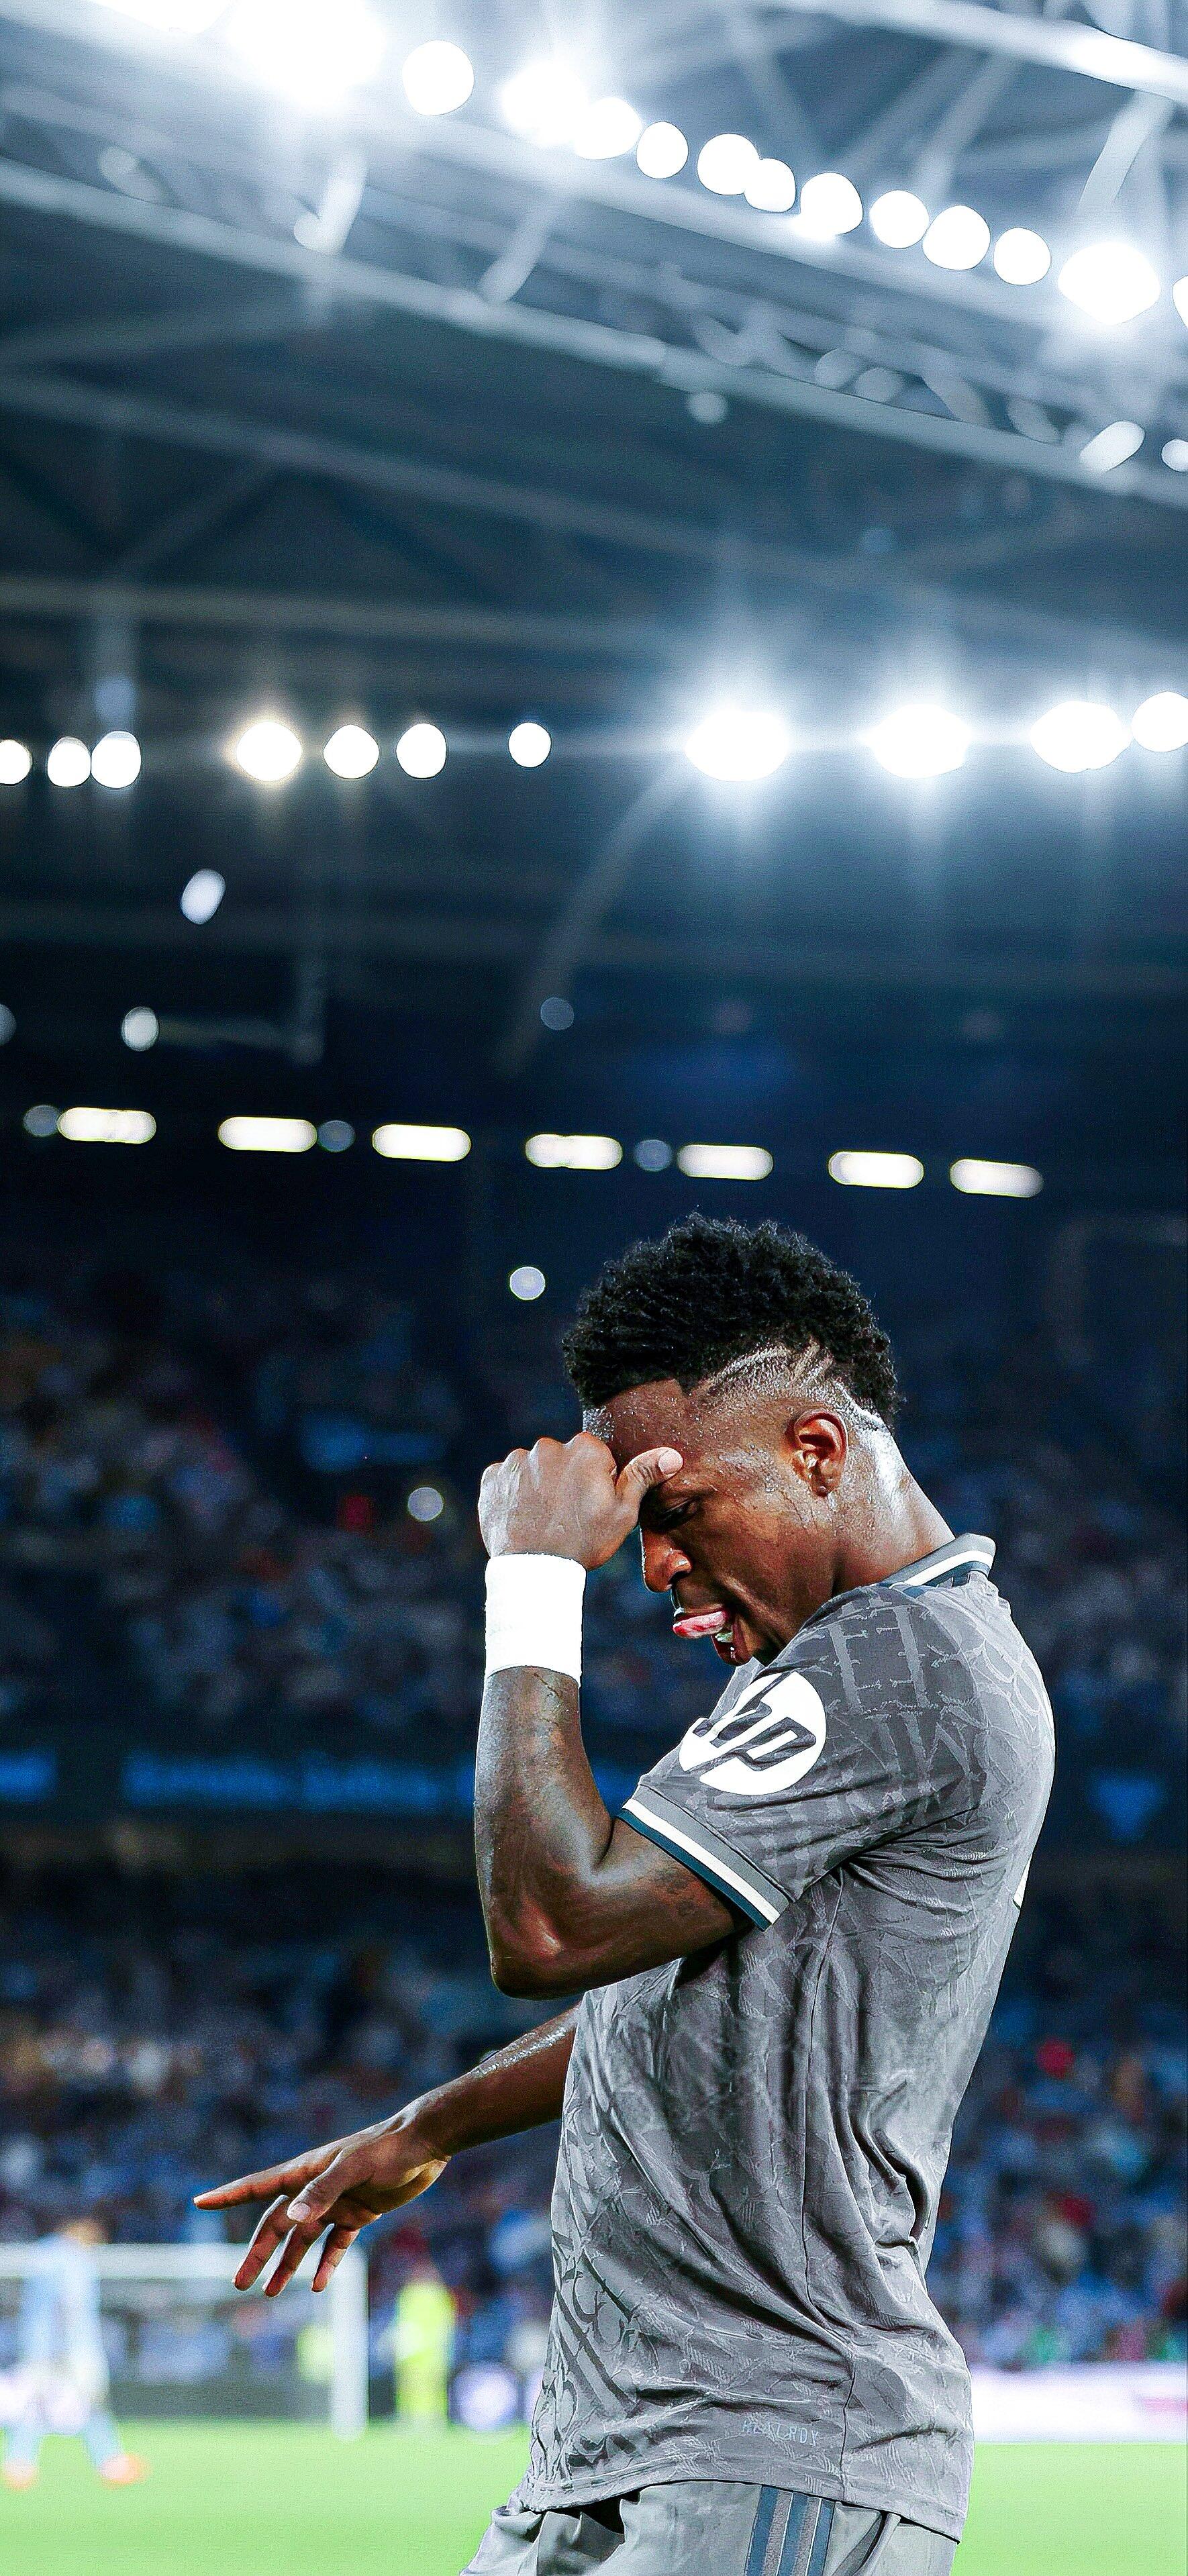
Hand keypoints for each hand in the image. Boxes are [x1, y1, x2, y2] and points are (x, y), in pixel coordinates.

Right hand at [193, 2116, 447, 2295]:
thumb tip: (291, 2219)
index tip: (200, 2202)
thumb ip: (322, 2192)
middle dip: (257, 2253)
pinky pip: (336, 2244)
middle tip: (239, 2284)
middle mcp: (316, 2188)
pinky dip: (327, 2263)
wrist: (426, 2143)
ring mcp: (337, 2201)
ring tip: (272, 2293)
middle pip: (277, 2223)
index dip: (229, 2195)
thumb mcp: (354, 2168)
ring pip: (303, 2239)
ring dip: (288, 2265)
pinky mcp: (360, 2212)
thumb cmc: (388, 2149)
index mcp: (306, 2171)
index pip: (258, 2185)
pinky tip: (320, 2285)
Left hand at [479, 1431, 681, 1570]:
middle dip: (566, 1479)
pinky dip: (513, 1493)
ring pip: (534, 1468)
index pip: (595, 1455)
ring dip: (539, 1486)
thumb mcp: (623, 1513)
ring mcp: (517, 1461)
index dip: (597, 1481)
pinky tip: (522, 1516)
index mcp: (585, 1449)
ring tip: (545, 1519)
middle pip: (563, 1458)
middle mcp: (548, 1446)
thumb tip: (671, 1454)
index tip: (592, 1505)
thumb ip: (642, 1477)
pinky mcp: (493, 1477)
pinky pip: (507, 1478)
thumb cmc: (585, 1542)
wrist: (535, 1570)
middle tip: (569, 1515)